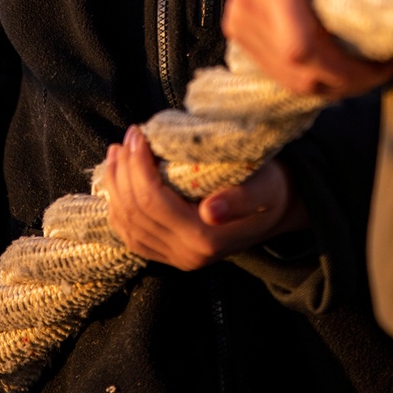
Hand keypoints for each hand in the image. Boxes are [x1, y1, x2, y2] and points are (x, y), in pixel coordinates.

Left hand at [100, 125, 308, 269]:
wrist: (276, 210)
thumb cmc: (269, 188)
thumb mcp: (263, 188)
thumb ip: (239, 200)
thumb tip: (210, 211)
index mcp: (206, 239)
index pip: (153, 201)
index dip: (138, 166)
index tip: (137, 134)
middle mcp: (187, 254)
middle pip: (136, 211)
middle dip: (124, 171)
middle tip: (125, 138)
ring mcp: (176, 258)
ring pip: (128, 225)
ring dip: (116, 187)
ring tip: (116, 154)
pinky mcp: (169, 255)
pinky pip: (132, 236)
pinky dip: (118, 208)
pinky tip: (117, 183)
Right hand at [223, 0, 392, 95]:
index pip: (301, 50)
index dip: (350, 71)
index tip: (388, 63)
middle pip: (297, 73)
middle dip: (348, 82)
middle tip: (388, 69)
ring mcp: (238, 15)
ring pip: (288, 78)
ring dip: (332, 82)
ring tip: (370, 65)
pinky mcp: (239, 26)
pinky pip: (277, 69)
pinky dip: (311, 73)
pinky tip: (341, 59)